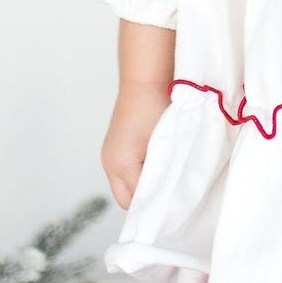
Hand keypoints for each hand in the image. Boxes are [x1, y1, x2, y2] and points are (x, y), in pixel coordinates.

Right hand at [101, 82, 169, 209]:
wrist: (144, 79)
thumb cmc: (157, 105)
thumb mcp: (166, 142)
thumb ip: (165, 170)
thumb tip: (171, 192)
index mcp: (122, 163)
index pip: (137, 201)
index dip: (156, 203)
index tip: (173, 203)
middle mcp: (110, 162)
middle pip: (126, 199)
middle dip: (145, 199)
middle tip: (168, 193)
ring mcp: (108, 155)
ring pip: (123, 186)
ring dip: (140, 184)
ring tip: (162, 174)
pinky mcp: (111, 148)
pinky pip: (122, 172)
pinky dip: (135, 173)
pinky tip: (153, 162)